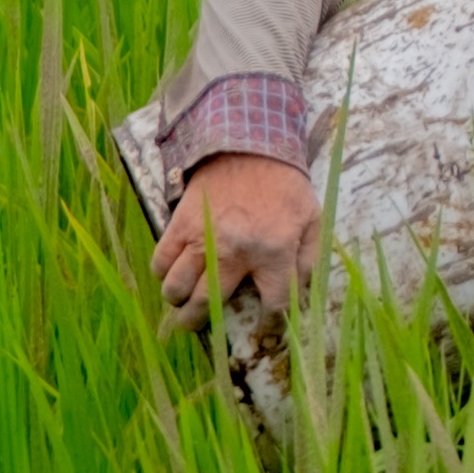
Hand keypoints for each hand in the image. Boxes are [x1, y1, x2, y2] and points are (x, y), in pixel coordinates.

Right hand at [151, 153, 318, 316]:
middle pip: (209, 303)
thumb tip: (302, 296)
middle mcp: (235, 251)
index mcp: (275, 251)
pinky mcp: (181, 223)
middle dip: (199, 322)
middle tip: (195, 326)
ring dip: (177, 301)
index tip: (263, 330)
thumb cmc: (285, 185)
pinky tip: (171, 273)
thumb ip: (310, 261)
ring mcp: (203, 238)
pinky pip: (161, 259)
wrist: (251, 143)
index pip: (273, 304)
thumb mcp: (313, 220)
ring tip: (181, 302)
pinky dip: (161, 272)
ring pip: (177, 287)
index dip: (269, 325)